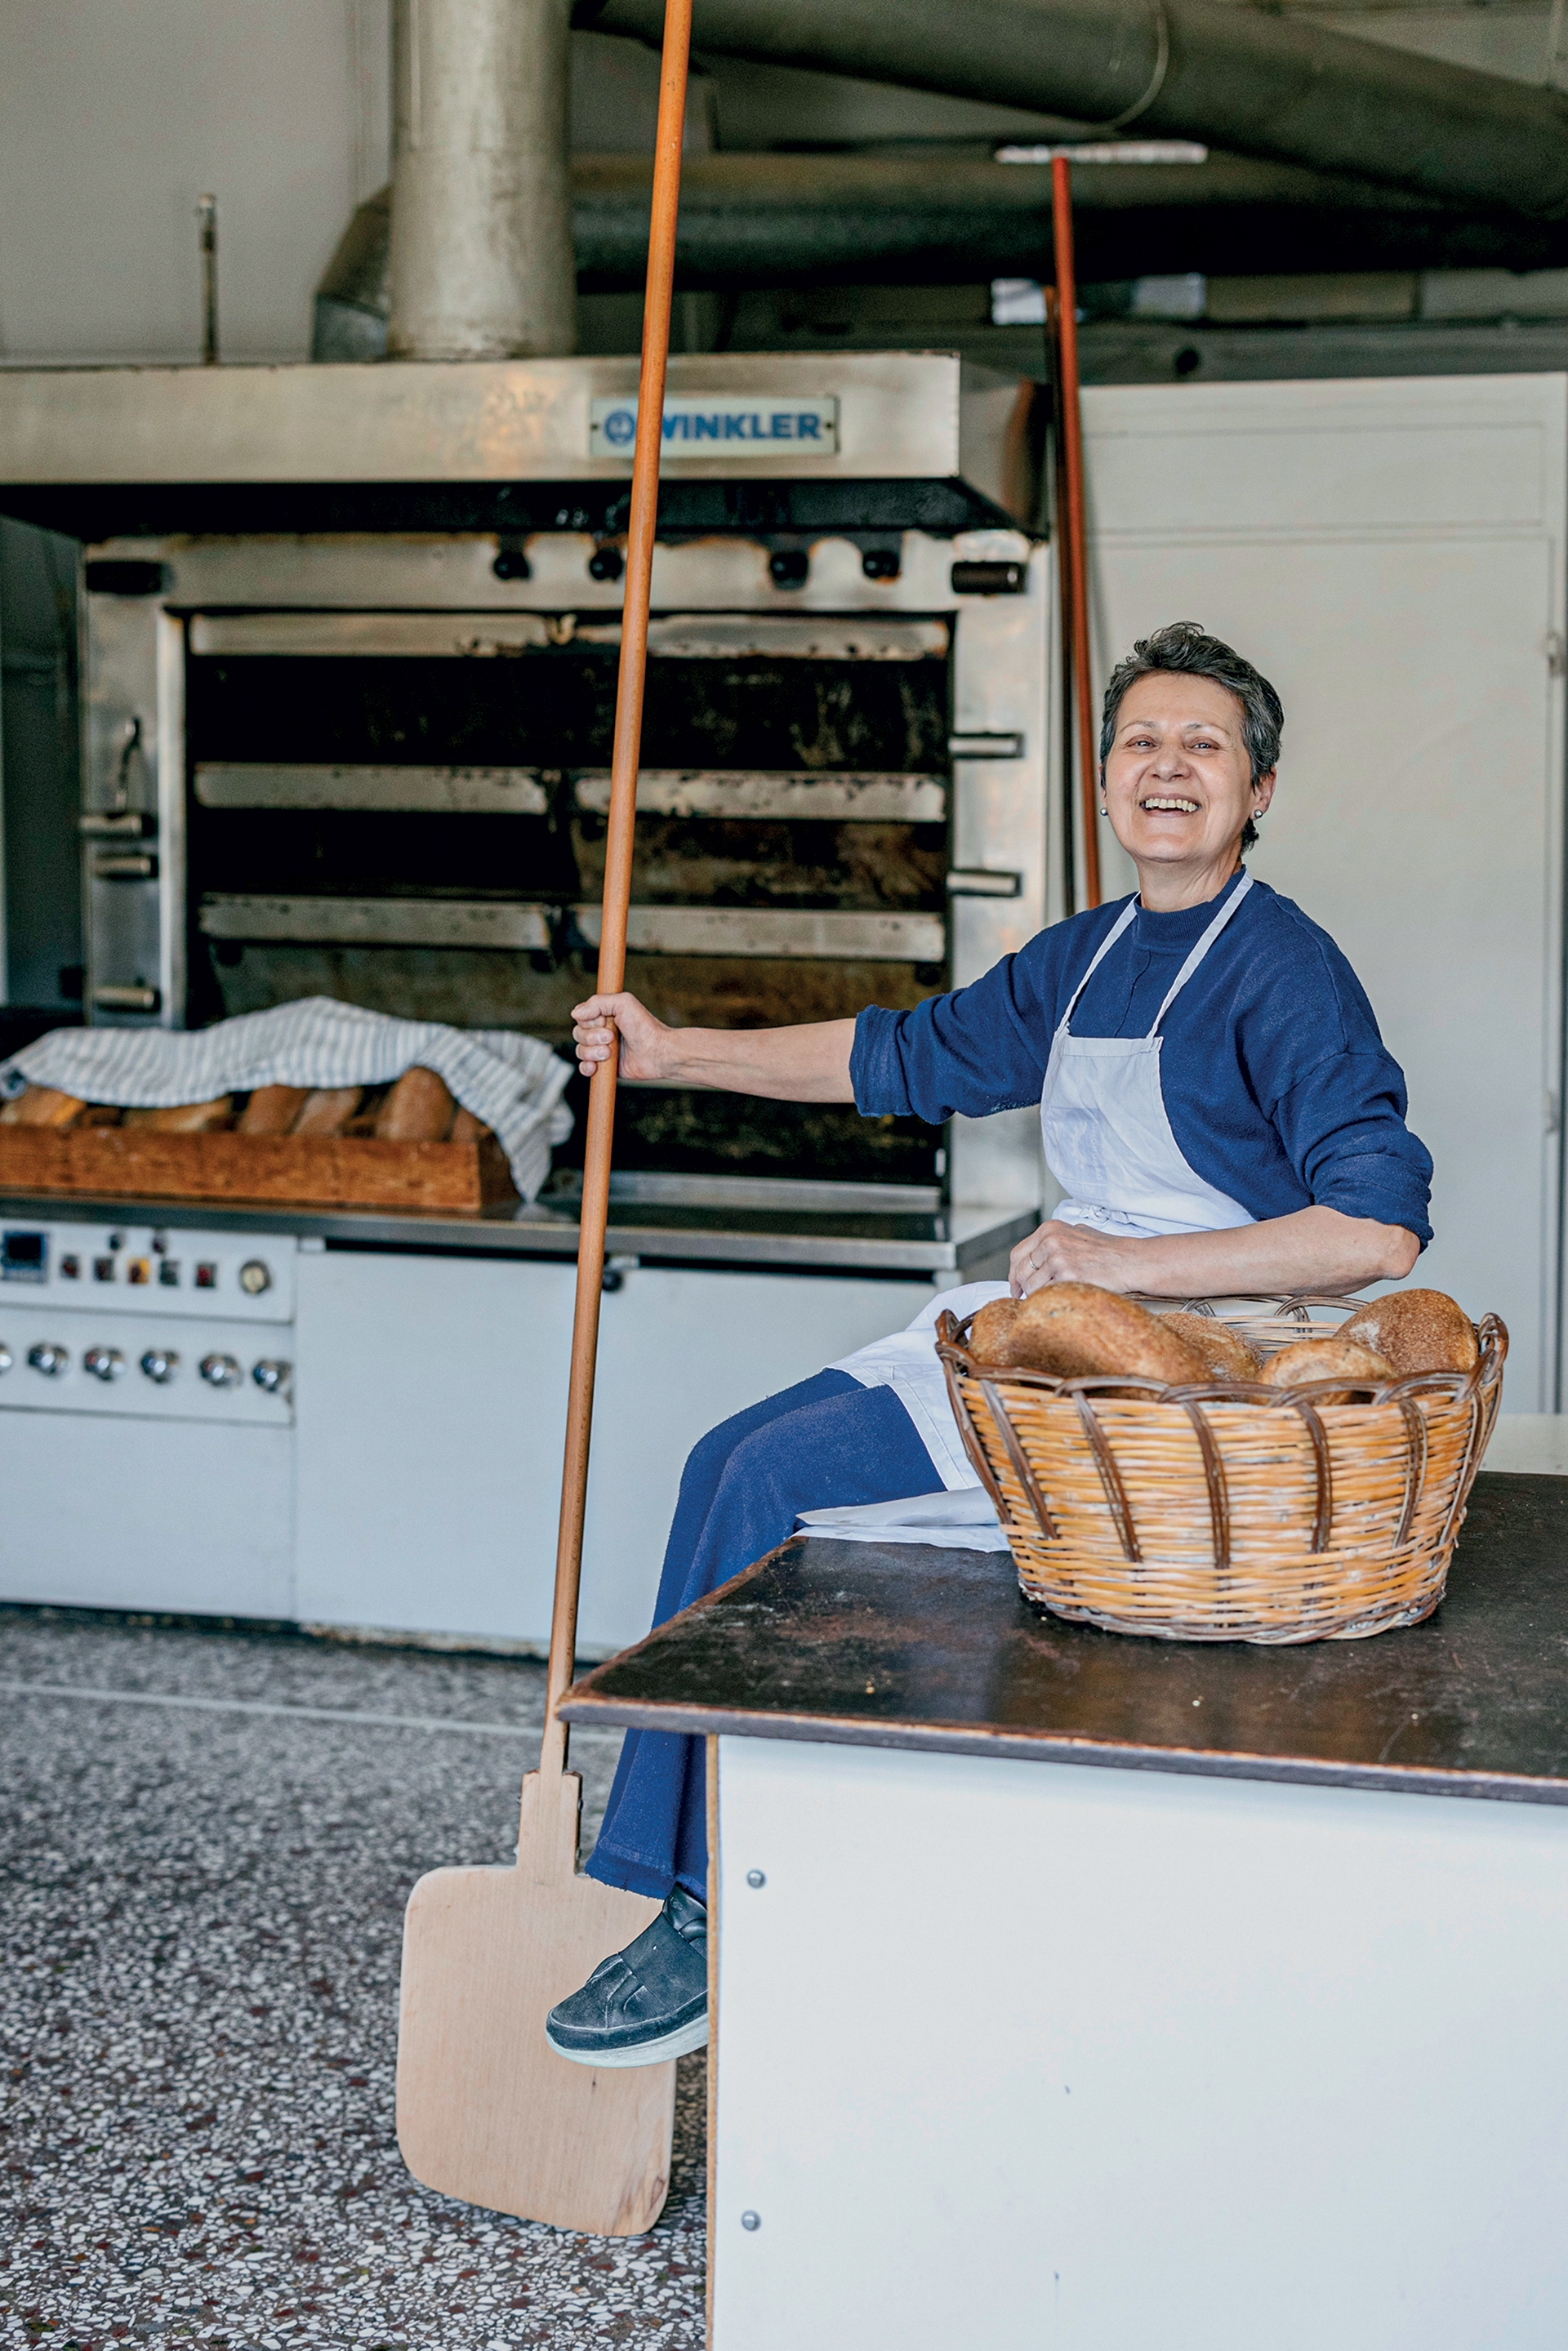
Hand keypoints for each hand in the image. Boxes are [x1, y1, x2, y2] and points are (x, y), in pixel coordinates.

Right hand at [570, 991, 671, 1082]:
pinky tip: (596, 1066)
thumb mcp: (623, 1003)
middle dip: (592, 1037)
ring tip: (610, 1053)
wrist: (658, 1052)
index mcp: (605, 1015)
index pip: (581, 1017)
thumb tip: (575, 1013)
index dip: (589, 1021)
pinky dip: (586, 1067)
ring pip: (580, 1051)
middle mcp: (602, 1032)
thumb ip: (598, 1002)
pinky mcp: (605, 1066)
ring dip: (592, 1052)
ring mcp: (602, 1050)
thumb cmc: (645, 1026)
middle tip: (611, 1038)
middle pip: (578, 1034)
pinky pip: (585, 1068)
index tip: (604, 1021)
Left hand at [1009, 1219, 1141, 1297]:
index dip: (1013, 1273)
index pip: (1017, 1254)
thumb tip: (1034, 1260)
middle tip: (1026, 1298)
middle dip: (1022, 1288)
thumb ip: (1054, 1242)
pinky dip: (1050, 1300)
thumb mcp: (1076, 1234)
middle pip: (1021, 1271)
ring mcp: (1058, 1258)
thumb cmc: (1107, 1251)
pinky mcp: (1067, 1276)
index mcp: (1049, 1230)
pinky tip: (1061, 1298)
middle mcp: (1051, 1241)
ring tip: (1051, 1297)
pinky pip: (1046, 1294)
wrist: (1131, 1260)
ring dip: (1037, 1296)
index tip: (1015, 1286)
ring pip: (1031, 1286)